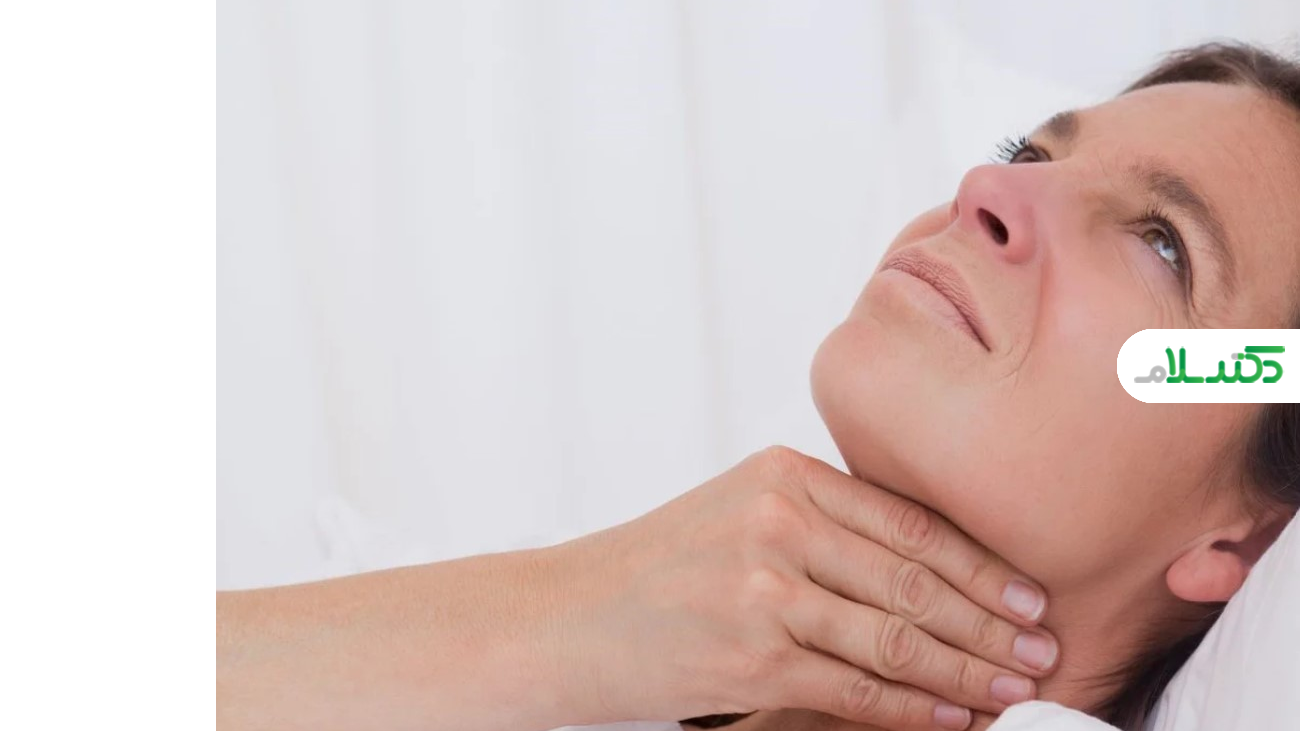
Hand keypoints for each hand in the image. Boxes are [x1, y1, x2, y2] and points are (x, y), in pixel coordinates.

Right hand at [536, 447, 1057, 730]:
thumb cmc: (657, 566)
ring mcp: (765, 590)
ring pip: (898, 638)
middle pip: (916, 580)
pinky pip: (857, 688)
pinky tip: (954, 716)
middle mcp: (780, 524)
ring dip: (967, 671)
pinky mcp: (752, 656)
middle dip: (990, 623)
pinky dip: (915, 709)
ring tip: (1015, 686)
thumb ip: (820, 518)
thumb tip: (922, 560)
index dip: (981, 565)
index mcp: (785, 476)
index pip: (910, 522)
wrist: (569, 616)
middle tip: (1044, 648)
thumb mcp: (738, 510)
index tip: (1028, 595)